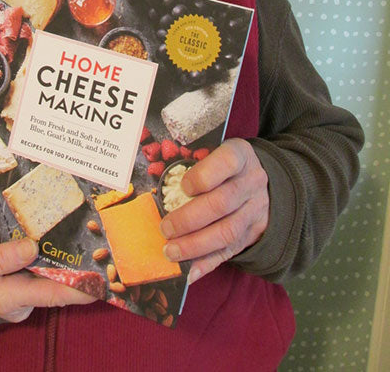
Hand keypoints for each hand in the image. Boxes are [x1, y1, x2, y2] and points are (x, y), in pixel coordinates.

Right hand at [0, 238, 96, 321]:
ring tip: (93, 242)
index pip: (52, 295)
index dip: (79, 289)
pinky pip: (44, 269)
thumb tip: (31, 247)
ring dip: (70, 262)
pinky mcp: (23, 279)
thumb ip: (0, 257)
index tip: (101, 283)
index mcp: (13, 298)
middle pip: (58, 285)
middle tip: (103, 253)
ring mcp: (25, 290)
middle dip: (80, 272)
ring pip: (53, 276)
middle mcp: (25, 298)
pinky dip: (55, 257)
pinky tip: (67, 239)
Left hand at [159, 138, 268, 283]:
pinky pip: (229, 252)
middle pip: (222, 203)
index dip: (203, 176)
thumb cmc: (225, 165)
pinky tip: (188, 272)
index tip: (183, 186)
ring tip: (170, 252)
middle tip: (165, 228)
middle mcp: (251, 183)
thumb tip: (160, 187)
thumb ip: (193, 164)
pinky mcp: (252, 234)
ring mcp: (255, 210)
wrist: (262, 182)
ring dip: (195, 245)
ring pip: (227, 232)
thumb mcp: (215, 151)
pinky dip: (206, 264)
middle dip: (189, 219)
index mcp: (240, 156)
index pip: (227, 162)